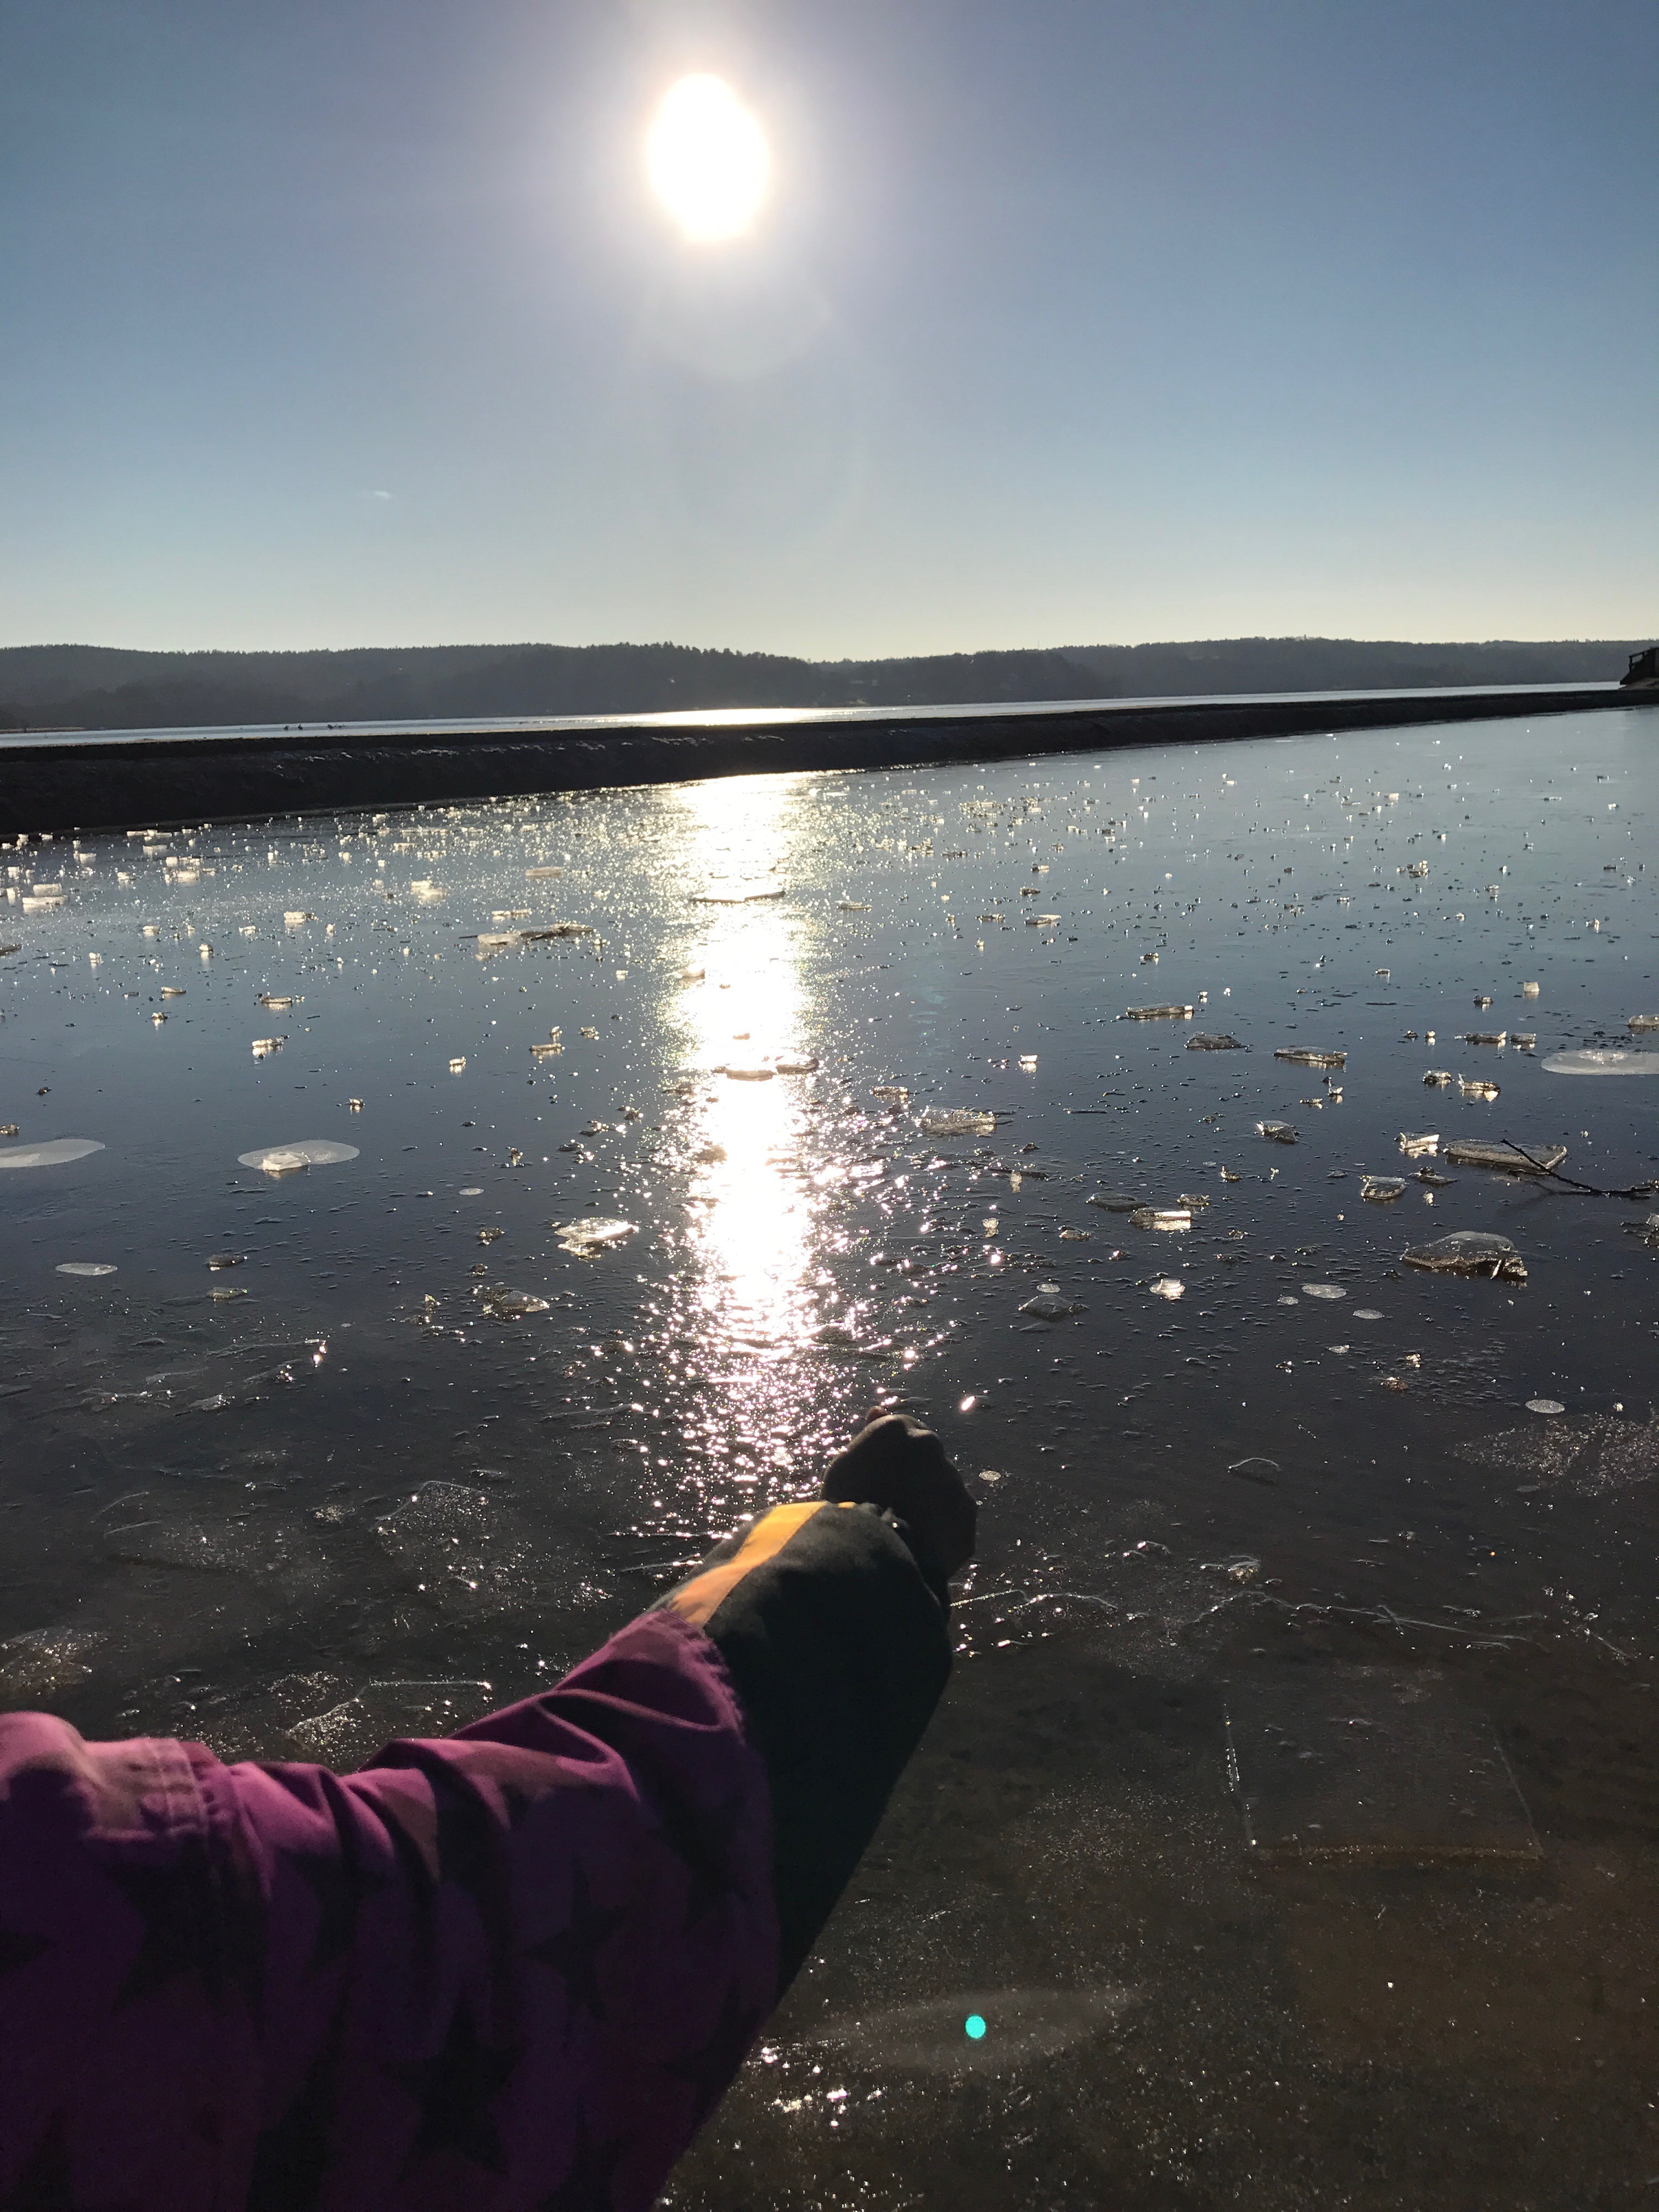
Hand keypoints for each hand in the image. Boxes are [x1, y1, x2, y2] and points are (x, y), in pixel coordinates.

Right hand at [821, 1410, 976, 1581]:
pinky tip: (923, 1545)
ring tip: (907, 1530)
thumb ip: (867, 1437)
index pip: (902, 1433)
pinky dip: (944, 1531)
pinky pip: (956, 1520)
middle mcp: (930, 1445)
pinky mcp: (966, 1512)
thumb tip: (878, 1411)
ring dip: (931, 1504)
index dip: (893, 1457)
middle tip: (894, 1503)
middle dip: (915, 1477)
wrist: (872, 1549)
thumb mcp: (845, 1465)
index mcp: (897, 1429)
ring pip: (943, 1489)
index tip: (884, 1477)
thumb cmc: (846, 1504)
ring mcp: (952, 1478)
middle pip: (925, 1459)